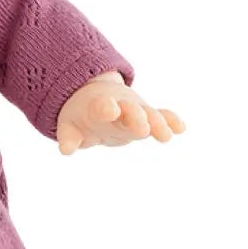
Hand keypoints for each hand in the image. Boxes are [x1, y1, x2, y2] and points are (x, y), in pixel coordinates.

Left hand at [56, 71, 185, 154]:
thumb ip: (69, 137)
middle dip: (136, 118)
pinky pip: (162, 116)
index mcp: (98, 106)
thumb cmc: (82, 116)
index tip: (110, 110)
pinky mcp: (148, 116)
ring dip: (157, 123)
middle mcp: (120, 106)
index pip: (102, 106)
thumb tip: (66, 150)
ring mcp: (136, 110)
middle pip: (130, 110)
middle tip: (143, 129)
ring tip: (166, 136)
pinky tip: (181, 128)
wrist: (98, 98)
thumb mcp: (70, 125)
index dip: (105, 107)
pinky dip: (171, 120)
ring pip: (149, 114)